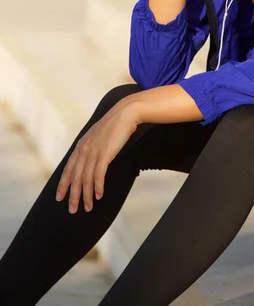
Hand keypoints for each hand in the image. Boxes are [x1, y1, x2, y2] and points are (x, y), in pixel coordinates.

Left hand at [55, 98, 137, 213]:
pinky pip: (99, 174)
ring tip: (88, 207)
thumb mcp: (97, 136)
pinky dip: (98, 186)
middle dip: (73, 195)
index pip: (68, 169)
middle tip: (72, 210)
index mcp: (80, 145)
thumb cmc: (114, 125)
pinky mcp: (105, 153)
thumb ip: (90, 146)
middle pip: (76, 177)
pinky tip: (99, 195)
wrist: (125, 114)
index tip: (59, 198)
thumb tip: (89, 159)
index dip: (63, 184)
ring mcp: (94, 151)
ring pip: (86, 179)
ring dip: (86, 195)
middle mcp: (84, 149)